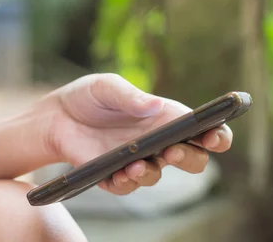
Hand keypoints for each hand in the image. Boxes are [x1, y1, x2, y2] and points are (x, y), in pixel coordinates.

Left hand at [45, 74, 232, 194]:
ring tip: (135, 165)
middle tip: (172, 151)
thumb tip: (154, 106)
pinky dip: (125, 183)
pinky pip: (126, 186)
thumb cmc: (88, 96)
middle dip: (190, 158)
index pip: (204, 130)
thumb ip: (129, 95)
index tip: (215, 137)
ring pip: (157, 175)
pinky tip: (117, 175)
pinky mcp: (113, 174)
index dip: (217, 136)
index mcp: (165, 116)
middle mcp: (157, 141)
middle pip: (192, 159)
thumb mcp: (106, 86)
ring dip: (151, 172)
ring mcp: (137, 160)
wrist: (55, 116)